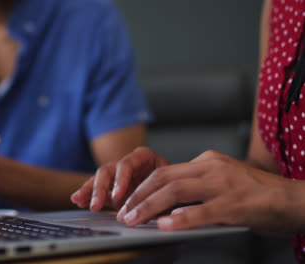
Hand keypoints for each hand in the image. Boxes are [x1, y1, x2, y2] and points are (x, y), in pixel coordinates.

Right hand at [70, 147, 169, 211]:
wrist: (178, 195)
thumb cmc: (178, 189)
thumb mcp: (174, 189)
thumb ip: (163, 196)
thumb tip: (153, 207)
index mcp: (144, 157)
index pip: (128, 163)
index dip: (121, 179)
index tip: (117, 195)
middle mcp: (129, 164)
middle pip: (109, 170)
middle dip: (101, 188)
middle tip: (97, 204)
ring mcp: (118, 176)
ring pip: (100, 178)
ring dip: (90, 190)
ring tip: (80, 201)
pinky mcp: (111, 189)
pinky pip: (96, 190)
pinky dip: (86, 194)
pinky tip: (77, 200)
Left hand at [118, 150, 304, 233]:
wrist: (296, 199)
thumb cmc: (258, 195)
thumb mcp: (223, 182)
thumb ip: (198, 187)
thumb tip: (169, 205)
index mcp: (207, 162)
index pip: (165, 172)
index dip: (142, 187)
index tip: (127, 202)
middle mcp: (212, 168)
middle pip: (164, 178)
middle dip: (139, 197)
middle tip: (123, 213)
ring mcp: (223, 185)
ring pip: (176, 191)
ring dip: (150, 207)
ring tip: (134, 220)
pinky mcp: (236, 204)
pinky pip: (202, 210)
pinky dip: (181, 218)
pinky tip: (165, 226)